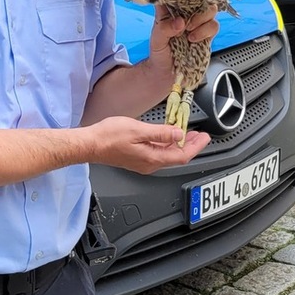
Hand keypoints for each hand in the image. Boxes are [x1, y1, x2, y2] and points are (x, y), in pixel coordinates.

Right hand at [87, 116, 210, 173]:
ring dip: (179, 144)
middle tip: (200, 135)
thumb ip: (160, 133)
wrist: (89, 144)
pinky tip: (167, 136)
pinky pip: (157, 154)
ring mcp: (142, 162)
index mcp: (152, 158)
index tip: (205, 137)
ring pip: (167, 155)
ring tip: (187, 133)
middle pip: (176, 157)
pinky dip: (167, 145)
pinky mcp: (136, 158)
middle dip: (191, 145)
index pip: (182, 155)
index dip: (196, 146)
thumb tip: (178, 134)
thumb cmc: (108, 137)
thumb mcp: (138, 130)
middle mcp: (149, 164)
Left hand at [147, 4, 219, 64]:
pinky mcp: (206, 34)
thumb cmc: (159, 52)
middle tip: (187, 24)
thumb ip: (164, 29)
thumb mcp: (156, 40)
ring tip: (189, 33)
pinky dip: (206, 31)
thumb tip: (179, 21)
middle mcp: (186, 14)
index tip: (183, 3)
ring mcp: (198, 23)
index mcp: (171, 10)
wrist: (166, 72)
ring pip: (210, 10)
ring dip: (202, 20)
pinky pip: (214, 26)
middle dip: (196, 9)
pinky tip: (194, 39)